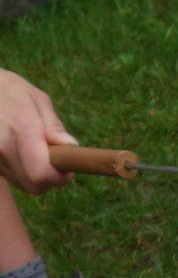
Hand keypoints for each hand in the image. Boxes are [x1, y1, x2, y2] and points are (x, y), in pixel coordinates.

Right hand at [0, 70, 73, 192]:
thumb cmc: (10, 91)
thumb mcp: (37, 100)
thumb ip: (54, 126)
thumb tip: (70, 146)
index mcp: (20, 129)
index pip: (41, 174)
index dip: (59, 178)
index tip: (67, 169)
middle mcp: (2, 146)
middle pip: (34, 186)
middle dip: (49, 179)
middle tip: (54, 161)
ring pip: (22, 184)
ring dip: (34, 175)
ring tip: (33, 151)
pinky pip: (10, 177)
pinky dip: (20, 172)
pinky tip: (19, 152)